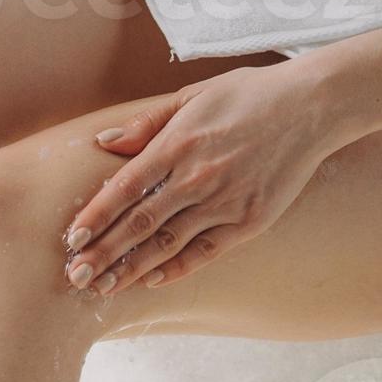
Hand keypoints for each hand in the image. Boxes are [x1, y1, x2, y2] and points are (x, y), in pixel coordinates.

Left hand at [59, 64, 342, 294]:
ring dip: (132, 268)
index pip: (124, 188)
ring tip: (104, 286)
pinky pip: (205, 252)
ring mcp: (225, 202)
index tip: (71, 239)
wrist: (311, 107)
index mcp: (177, 144)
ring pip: (167, 244)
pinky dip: (177, 268)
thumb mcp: (192, 96)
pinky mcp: (250, 221)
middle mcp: (197, 177)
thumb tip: (103, 141)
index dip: (95, 216)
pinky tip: (152, 280)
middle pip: (139, 223)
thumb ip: (147, 123)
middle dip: (104, 252)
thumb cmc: (249, 95)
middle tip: (76, 276)